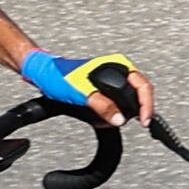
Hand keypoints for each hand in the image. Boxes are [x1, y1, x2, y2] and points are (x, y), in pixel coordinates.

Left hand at [19, 49, 149, 126]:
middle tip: (119, 122)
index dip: (146, 105)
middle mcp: (117, 71)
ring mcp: (112, 81)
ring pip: (126, 103)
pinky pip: (115, 105)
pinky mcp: (104, 90)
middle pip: (138, 95)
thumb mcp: (81, 93)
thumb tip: (119, 119)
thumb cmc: (58, 76)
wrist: (42, 75)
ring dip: (117, 115)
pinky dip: (109, 115)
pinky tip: (99, 118)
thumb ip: (102, 106)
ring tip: (104, 121)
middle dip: (130, 113)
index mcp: (117, 65)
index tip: (144, 121)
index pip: (143, 87)